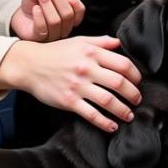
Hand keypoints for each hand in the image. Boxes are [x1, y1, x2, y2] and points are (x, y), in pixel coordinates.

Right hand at [0, 35, 141, 132]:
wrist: (29, 65)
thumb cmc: (55, 53)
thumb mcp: (79, 41)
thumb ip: (101, 41)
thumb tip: (120, 42)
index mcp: (92, 53)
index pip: (123, 64)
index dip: (135, 75)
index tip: (138, 82)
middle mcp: (86, 68)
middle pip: (119, 83)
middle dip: (133, 94)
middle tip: (137, 100)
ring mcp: (77, 85)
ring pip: (108, 100)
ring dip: (123, 110)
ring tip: (129, 115)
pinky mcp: (68, 101)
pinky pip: (91, 114)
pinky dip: (104, 122)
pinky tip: (112, 126)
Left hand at [11, 0, 85, 41]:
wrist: (21, 13)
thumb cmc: (35, 2)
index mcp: (70, 17)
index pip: (80, 11)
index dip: (74, 1)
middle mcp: (64, 28)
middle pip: (67, 15)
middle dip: (59, 0)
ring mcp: (52, 35)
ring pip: (55, 22)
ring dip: (47, 6)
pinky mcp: (39, 38)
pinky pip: (42, 28)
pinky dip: (39, 16)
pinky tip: (35, 8)